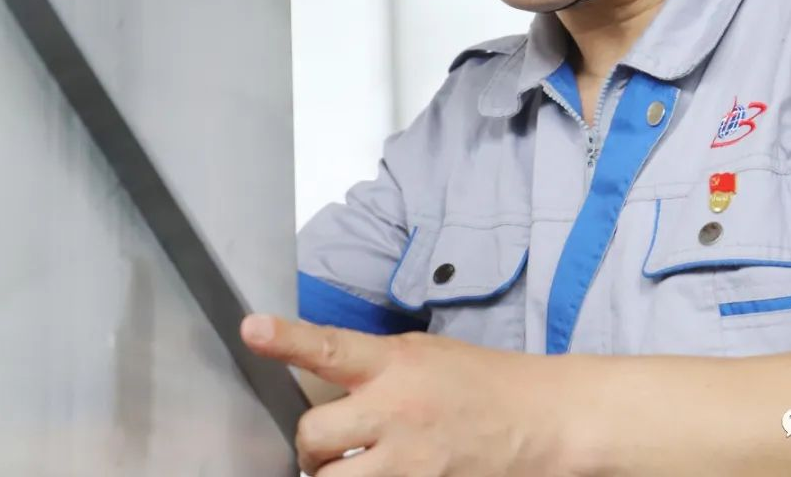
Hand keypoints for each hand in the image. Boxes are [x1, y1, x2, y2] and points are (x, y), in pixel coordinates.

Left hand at [241, 314, 580, 476]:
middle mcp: (395, 411)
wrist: (539, 421)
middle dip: (311, 446)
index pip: (330, 347)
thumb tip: (323, 379)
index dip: (286, 338)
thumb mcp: (425, 354)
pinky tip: (381, 473)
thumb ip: (374, 366)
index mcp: (395, 364)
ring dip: (330, 476)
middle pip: (311, 436)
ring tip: (351, 467)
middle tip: (328, 444)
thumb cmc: (481, 382)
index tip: (251, 328)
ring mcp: (407, 464)